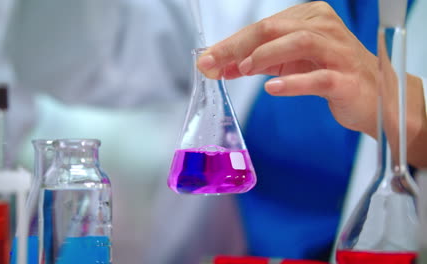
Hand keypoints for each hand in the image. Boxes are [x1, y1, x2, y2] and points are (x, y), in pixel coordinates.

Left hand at [197, 1, 426, 166]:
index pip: (263, 27)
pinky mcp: (346, 78)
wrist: (373, 95)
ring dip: (266, 56)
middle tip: (212, 63)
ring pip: (299, 42)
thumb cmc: (330, 73)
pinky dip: (294, 82)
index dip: (231, 43)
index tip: (206, 59)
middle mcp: (324, 28)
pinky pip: (319, 77)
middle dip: (238, 46)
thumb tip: (221, 67)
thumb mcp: (289, 64)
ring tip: (245, 69)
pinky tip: (273, 88)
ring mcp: (338, 52)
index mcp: (310, 18)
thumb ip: (257, 63)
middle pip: (275, 29)